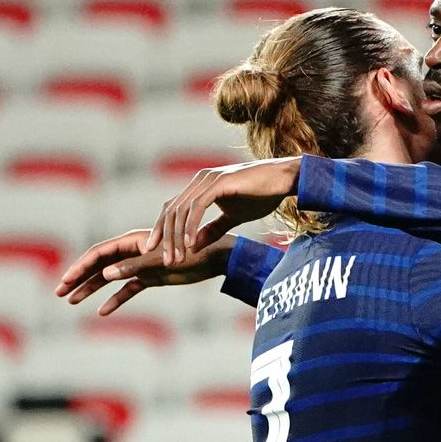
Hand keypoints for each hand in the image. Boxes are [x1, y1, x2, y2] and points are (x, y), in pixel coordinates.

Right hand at [55, 230, 235, 315]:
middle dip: (79, 277)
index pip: (99, 252)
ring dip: (91, 288)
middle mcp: (134, 251)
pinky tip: (102, 311)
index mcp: (134, 241)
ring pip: (110, 277)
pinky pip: (128, 289)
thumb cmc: (192, 253)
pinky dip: (116, 299)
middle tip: (58, 292)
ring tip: (72, 301)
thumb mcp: (161, 262)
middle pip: (99, 264)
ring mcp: (141, 265)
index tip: (64, 280)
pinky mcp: (152, 277)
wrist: (217, 258)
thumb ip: (133, 268)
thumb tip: (104, 274)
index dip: (79, 266)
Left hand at [143, 157, 301, 265]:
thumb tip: (194, 246)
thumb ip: (212, 229)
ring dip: (177, 236)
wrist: (284, 180)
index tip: (156, 252)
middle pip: (172, 211)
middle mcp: (199, 181)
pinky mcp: (218, 183)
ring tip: (177, 257)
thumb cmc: (262, 195)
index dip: (162, 231)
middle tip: (166, 261)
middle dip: (166, 238)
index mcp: (200, 187)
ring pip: (182, 211)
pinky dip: (192, 226)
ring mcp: (208, 180)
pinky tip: (191, 244)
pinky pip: (198, 207)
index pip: (172, 210)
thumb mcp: (233, 218)